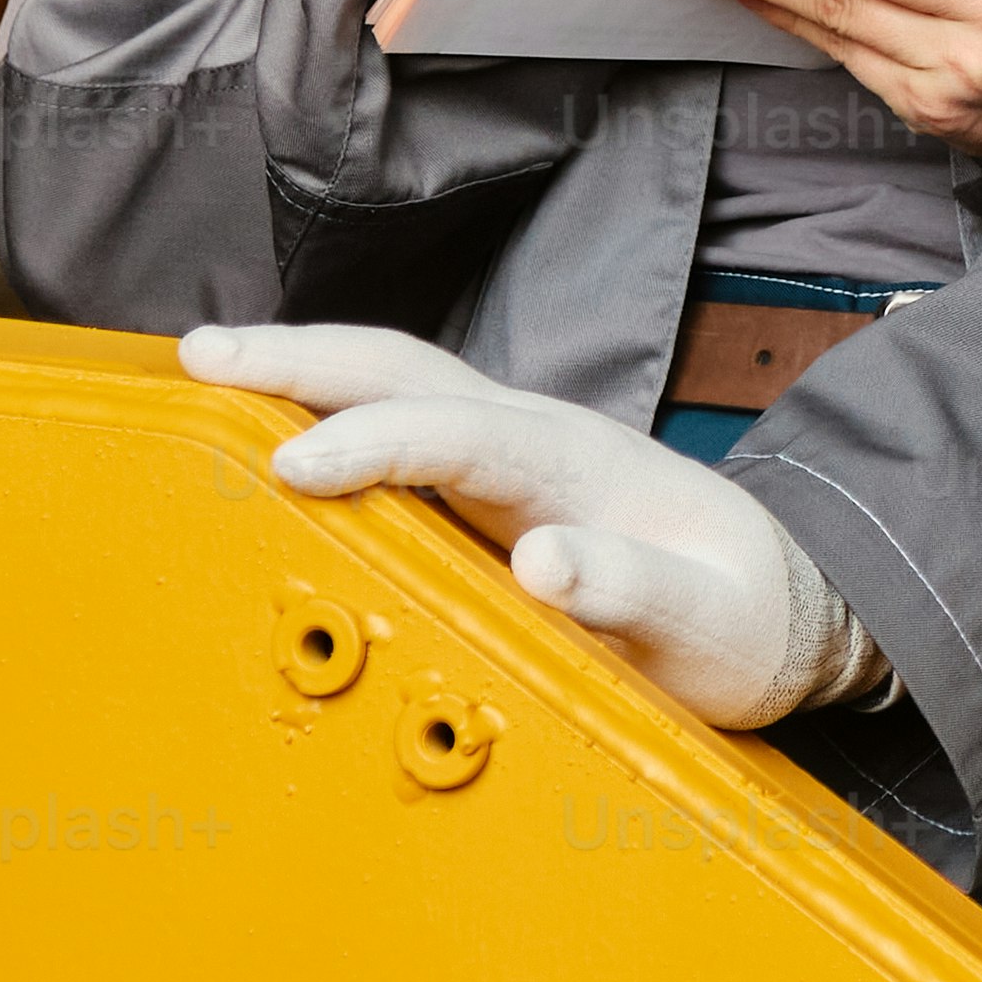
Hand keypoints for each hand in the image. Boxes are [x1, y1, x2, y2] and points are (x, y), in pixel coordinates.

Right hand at [180, 323, 886, 728]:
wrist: (781, 609)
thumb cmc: (740, 620)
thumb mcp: (705, 623)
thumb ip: (631, 590)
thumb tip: (543, 561)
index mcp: (579, 463)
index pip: (460, 432)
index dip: (375, 444)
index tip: (296, 467)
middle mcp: (534, 438)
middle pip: (405, 371)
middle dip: (302, 359)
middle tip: (199, 359)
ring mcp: (508, 456)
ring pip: (392, 386)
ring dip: (300, 371)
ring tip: (202, 371)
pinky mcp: (489, 488)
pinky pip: (397, 429)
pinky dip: (323, 412)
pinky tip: (264, 425)